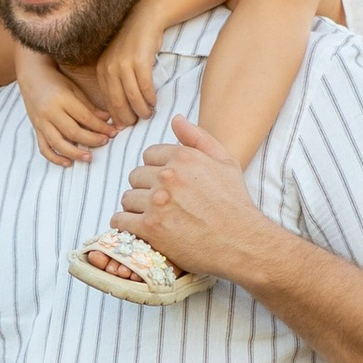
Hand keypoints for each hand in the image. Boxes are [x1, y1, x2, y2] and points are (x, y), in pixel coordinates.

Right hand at [14, 50, 117, 169]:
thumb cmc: (56, 81)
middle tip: (105, 142)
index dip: (100, 127)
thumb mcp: (75, 90)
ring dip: (75, 153)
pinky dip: (55, 158)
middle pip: (73, 132)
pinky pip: (44, 148)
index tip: (113, 132)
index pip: (85, 117)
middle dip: (91, 140)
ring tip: (89, 158)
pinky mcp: (36, 129)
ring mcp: (41, 122)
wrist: (31, 76)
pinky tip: (68, 162)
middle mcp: (50, 112)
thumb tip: (108, 120)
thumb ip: (89, 107)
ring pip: (58, 143)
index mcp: (63, 99)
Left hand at [78, 1, 161, 136]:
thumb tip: (120, 108)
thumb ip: (115, 81)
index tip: (124, 125)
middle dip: (127, 116)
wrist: (145, 18)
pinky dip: (150, 97)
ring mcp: (124, 64)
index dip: (116, 115)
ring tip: (147, 114)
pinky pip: (145, 87)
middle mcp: (110, 68)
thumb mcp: (117, 61)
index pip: (107, 100)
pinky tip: (154, 102)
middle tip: (136, 124)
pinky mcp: (139, 61)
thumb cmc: (133, 43)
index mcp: (102, 70)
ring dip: (141, 109)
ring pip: (132, 97)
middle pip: (118, 101)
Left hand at [117, 117, 274, 277]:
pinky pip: (121, 220)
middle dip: (145, 188)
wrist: (241, 242)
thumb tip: (176, 119)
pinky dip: (125, 225)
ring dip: (135, 208)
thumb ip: (198, 137)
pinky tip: (137, 229)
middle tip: (160, 203)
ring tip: (153, 217)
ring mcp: (156, 203)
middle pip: (135, 176)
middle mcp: (167, 176)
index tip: (166, 185)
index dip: (156, 170)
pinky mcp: (149, 228)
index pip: (149, 156)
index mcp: (183, 157)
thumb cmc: (235, 203)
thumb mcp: (226, 162)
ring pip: (127, 198)